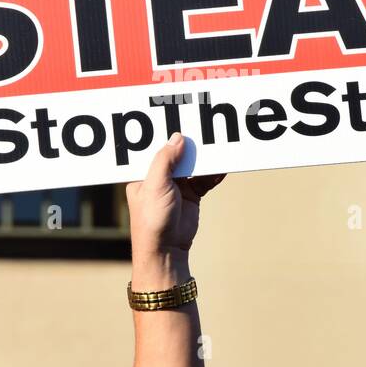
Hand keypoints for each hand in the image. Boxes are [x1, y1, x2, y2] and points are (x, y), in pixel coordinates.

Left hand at [125, 134, 223, 289]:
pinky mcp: (192, 194)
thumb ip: (165, 160)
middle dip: (190, 143)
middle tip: (204, 128)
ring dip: (205, 157)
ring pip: (193, 164)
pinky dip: (213, 173)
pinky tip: (222, 167)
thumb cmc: (151, 220)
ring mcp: (177, 184)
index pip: (154, 146)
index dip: (165, 133)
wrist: (167, 249)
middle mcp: (159, 175)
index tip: (178, 117)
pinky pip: (205, 178)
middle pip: (177, 152)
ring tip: (217, 146)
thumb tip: (178, 137)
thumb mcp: (155, 185)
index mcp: (142, 171)